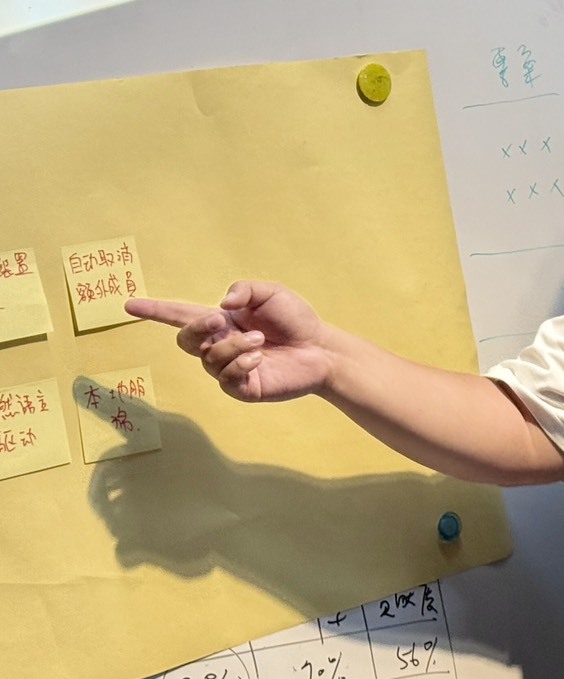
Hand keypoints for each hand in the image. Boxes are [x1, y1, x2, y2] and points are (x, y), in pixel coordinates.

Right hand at [126, 281, 334, 402]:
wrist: (321, 349)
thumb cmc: (296, 320)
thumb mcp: (271, 293)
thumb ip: (244, 290)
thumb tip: (221, 304)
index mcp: (220, 321)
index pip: (179, 315)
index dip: (154, 310)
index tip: (128, 304)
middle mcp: (219, 345)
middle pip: (185, 340)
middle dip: (197, 328)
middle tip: (219, 319)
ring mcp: (228, 369)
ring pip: (209, 358)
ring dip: (232, 345)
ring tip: (258, 340)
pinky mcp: (242, 388)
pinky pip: (226, 378)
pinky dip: (240, 364)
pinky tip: (258, 359)